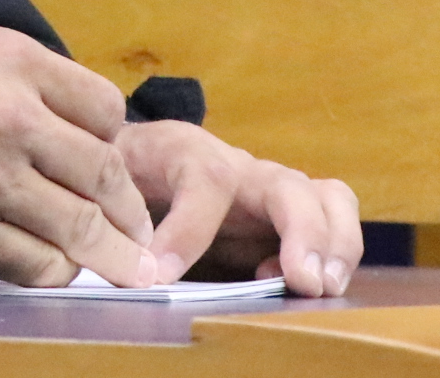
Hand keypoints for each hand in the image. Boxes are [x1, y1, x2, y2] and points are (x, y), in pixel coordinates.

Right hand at [0, 22, 167, 287]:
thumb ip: (5, 75)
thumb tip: (48, 116)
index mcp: (10, 61)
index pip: (103, 107)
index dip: (114, 140)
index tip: (110, 162)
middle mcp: (12, 119)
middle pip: (105, 172)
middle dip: (129, 211)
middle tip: (139, 232)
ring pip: (81, 227)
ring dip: (107, 254)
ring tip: (124, 270)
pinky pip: (35, 265)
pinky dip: (53, 272)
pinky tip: (52, 270)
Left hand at [114, 118, 362, 294]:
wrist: (129, 156)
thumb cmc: (118, 171)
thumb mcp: (104, 181)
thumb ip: (112, 212)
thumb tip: (122, 260)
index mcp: (184, 150)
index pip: (205, 177)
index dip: (188, 231)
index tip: (160, 276)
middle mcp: (239, 167)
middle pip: (286, 184)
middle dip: (302, 232)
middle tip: (300, 280)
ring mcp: (270, 190)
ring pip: (328, 198)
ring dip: (335, 243)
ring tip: (321, 286)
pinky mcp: (288, 218)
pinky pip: (333, 221)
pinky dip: (335, 254)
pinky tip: (301, 288)